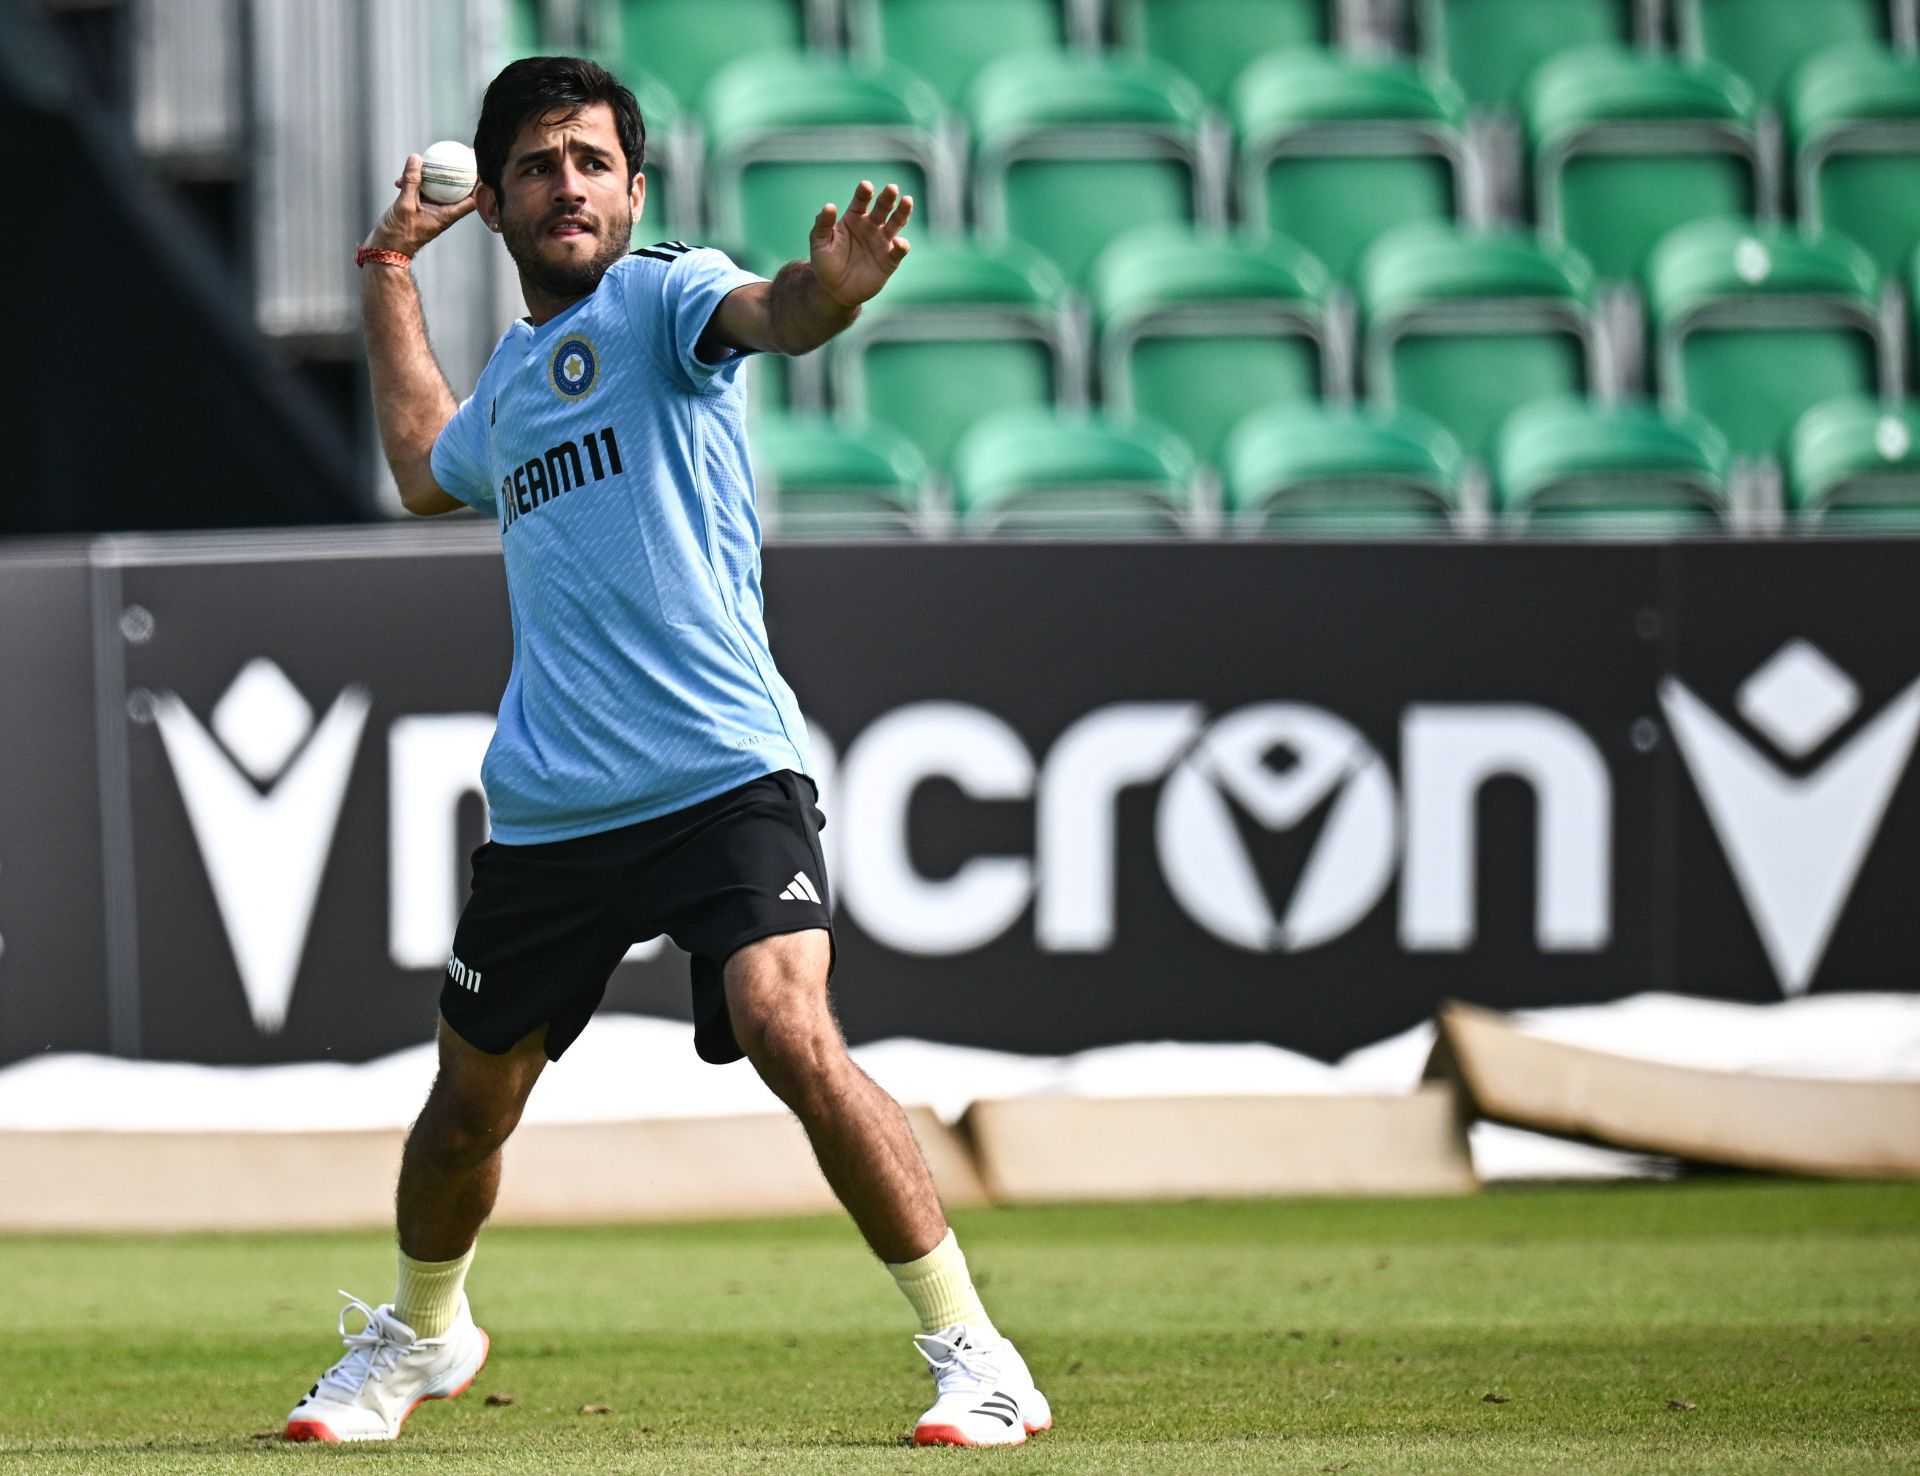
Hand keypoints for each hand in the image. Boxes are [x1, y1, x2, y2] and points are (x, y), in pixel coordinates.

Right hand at [363, 154, 477, 257]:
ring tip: (426, 160)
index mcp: (447, 215)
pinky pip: (420, 192)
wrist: (385, 251)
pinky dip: (412, 184)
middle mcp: (442, 212)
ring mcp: (430, 211)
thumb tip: (418, 158)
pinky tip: (399, 179)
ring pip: (437, 188)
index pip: (471, 198)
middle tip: (463, 153)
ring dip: (431, 175)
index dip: (479, 182)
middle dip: (461, 172)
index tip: (480, 165)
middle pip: (458, 190)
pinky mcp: (418, 209)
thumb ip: (412, 182)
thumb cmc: (398, 234)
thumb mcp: (405, 205)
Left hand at [809, 181, 912, 307]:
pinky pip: (899, 251)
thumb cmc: (826, 264)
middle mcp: (871, 226)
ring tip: (907, 200)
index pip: (861, 200)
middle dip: (887, 198)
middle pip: (882, 207)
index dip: (864, 192)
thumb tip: (829, 206)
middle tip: (892, 188)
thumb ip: (823, 225)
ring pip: (896, 223)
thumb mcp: (819, 244)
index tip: (866, 187)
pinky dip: (901, 246)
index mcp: (854, 217)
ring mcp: (882, 242)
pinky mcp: (890, 260)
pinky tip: (899, 243)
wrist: (835, 291)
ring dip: (902, 212)